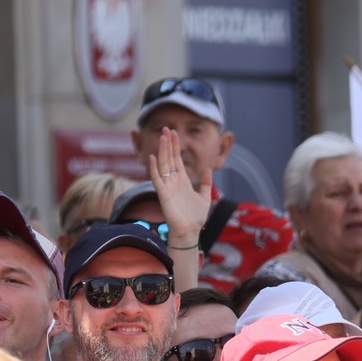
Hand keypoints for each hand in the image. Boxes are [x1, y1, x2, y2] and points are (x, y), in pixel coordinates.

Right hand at [146, 127, 213, 247]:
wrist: (190, 232)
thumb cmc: (196, 217)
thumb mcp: (205, 197)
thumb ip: (206, 183)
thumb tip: (208, 169)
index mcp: (182, 181)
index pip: (177, 159)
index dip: (176, 146)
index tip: (174, 133)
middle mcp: (173, 181)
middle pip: (169, 158)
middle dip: (169, 144)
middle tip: (167, 129)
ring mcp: (167, 187)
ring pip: (163, 165)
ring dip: (163, 151)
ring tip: (163, 137)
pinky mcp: (163, 195)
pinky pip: (157, 179)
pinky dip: (154, 168)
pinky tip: (153, 157)